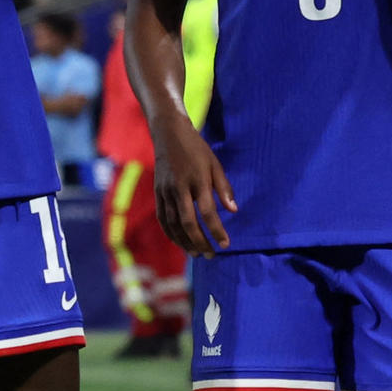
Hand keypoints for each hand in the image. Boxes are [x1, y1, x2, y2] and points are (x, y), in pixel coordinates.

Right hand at [152, 116, 236, 255]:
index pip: (207, 212)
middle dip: (200, 242)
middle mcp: (179, 188)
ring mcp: (165, 191)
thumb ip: (224, 188)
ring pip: (173, 223)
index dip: (216, 230)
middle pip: (188, 222)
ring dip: (185, 242)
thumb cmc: (197, 149)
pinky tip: (180, 243)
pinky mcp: (158, 193)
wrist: (168, 134)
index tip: (225, 244)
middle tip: (212, 255)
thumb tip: (233, 211)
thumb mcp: (215, 165)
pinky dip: (170, 233)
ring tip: (197, 254)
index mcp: (197, 180)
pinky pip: (162, 218)